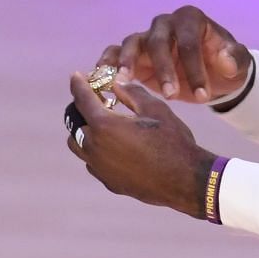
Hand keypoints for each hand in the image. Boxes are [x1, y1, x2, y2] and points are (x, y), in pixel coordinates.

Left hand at [68, 73, 212, 217]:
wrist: (184, 180)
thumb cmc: (172, 141)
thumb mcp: (155, 109)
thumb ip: (131, 92)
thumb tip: (117, 83)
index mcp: (104, 125)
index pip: (81, 99)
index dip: (78, 84)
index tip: (76, 76)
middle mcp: (95, 147)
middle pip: (73, 123)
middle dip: (80, 108)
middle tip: (95, 101)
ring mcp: (100, 168)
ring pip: (78, 145)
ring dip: (84, 131)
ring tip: (102, 125)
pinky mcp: (108, 181)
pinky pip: (92, 162)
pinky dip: (95, 150)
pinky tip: (113, 146)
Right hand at [98, 6, 250, 103]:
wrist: (213, 75)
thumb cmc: (226, 65)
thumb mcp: (239, 64)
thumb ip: (235, 60)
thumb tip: (223, 60)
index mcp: (191, 19)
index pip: (188, 42)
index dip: (194, 68)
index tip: (203, 95)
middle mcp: (166, 24)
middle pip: (158, 42)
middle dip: (164, 70)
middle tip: (172, 96)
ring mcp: (147, 37)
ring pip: (132, 44)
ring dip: (128, 63)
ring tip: (124, 81)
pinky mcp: (134, 54)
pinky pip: (115, 52)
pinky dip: (108, 62)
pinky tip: (100, 77)